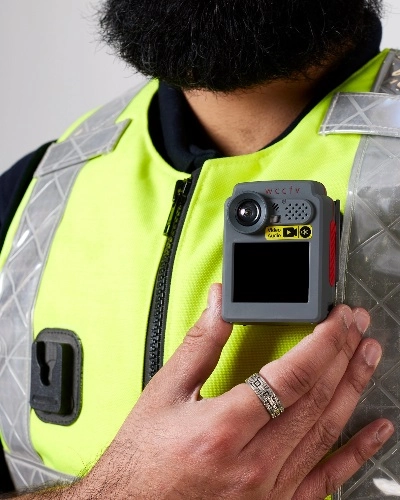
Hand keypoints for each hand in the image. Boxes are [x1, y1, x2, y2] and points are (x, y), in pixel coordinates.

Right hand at [76, 284, 392, 499]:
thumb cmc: (144, 455)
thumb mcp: (166, 391)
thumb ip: (201, 343)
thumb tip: (220, 302)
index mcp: (223, 429)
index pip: (292, 377)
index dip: (323, 342)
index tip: (338, 319)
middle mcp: (253, 463)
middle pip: (315, 399)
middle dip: (342, 355)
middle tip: (358, 327)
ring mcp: (269, 488)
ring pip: (327, 431)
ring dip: (353, 389)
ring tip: (368, 356)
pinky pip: (327, 479)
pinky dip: (357, 452)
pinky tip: (377, 429)